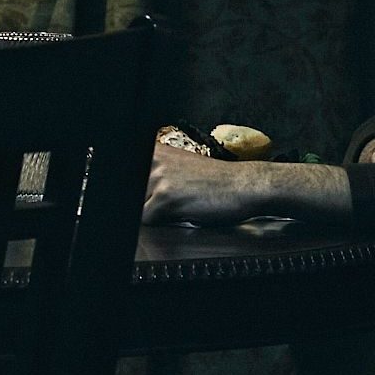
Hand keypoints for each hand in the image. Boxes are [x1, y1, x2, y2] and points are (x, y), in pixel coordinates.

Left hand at [142, 142, 352, 225]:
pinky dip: (163, 223)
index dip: (143, 192)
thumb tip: (140, 197)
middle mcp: (153, 160)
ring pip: (140, 206)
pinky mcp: (166, 196)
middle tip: (173, 202)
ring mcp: (158, 176)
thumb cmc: (217, 182)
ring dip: (157, 212)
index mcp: (155, 151)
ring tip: (180, 206)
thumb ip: (156, 175)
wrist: (246, 185)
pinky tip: (183, 213)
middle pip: (134, 192)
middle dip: (149, 202)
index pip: (127, 175)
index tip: (150, 194)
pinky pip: (147, 219)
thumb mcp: (180, 169)